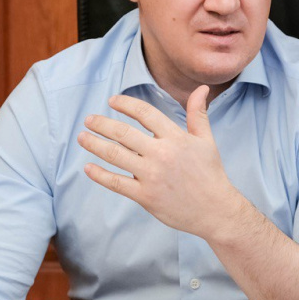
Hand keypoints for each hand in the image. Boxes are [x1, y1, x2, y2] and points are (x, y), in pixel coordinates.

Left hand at [77, 85, 243, 238]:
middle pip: (124, 133)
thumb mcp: (206, 141)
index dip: (126, 104)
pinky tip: (88, 167)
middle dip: (102, 124)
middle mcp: (162, 154)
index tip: (112, 101)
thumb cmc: (210, 173)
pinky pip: (116, 183)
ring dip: (95, 145)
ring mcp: (152, 176)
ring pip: (115, 156)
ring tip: (82, 137)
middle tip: (88, 119)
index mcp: (176, 138)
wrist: (216, 210)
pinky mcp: (146, 196)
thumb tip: (202, 88)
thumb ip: (198, 114)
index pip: (145, 113)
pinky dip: (99, 175)